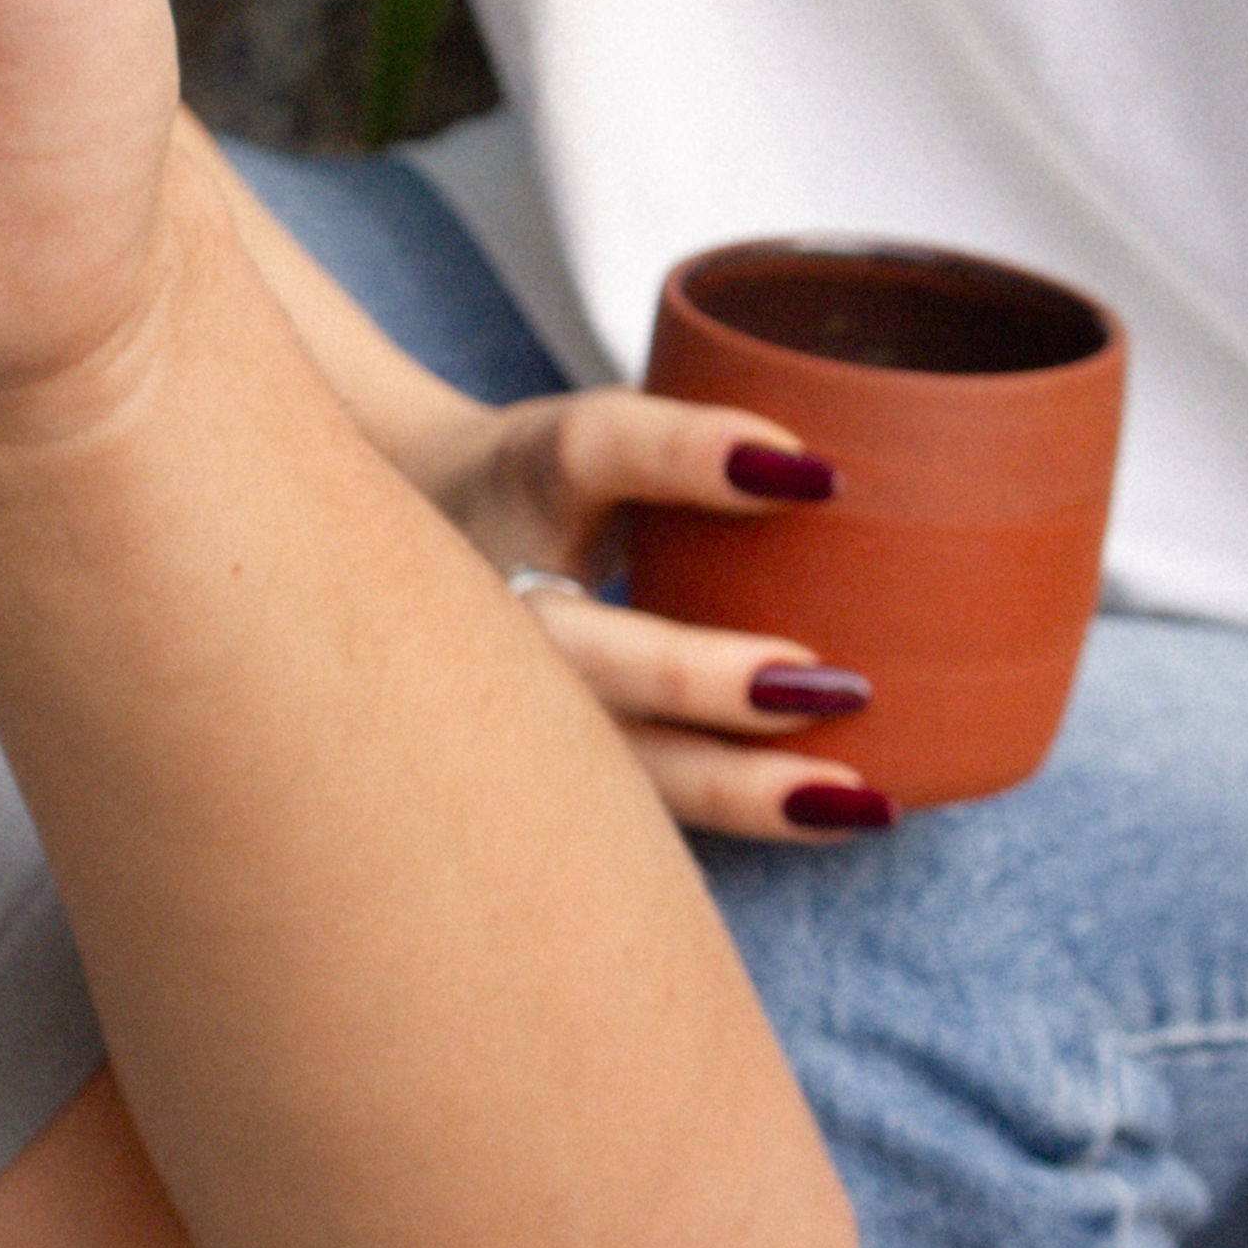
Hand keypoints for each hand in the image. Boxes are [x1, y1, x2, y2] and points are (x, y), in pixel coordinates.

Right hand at [428, 386, 886, 840]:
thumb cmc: (540, 485)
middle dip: (697, 680)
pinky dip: (736, 812)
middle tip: (835, 685)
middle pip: (581, 652)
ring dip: (730, 788)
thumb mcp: (590, 434)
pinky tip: (834, 813)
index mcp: (524, 477)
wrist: (392, 552)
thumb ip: (697, 442)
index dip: (694, 456)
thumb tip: (854, 468)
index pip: (597, 451)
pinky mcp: (542, 757)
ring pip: (606, 761)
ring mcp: (507, 694)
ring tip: (855, 799)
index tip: (817, 472)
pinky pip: (635, 806)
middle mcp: (498, 597)